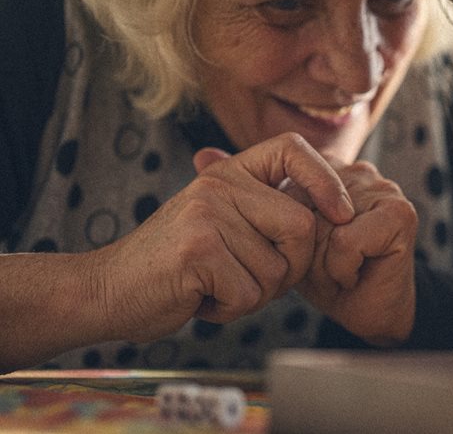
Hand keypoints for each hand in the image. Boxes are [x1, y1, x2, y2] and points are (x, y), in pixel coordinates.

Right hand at [87, 133, 353, 342]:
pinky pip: (250, 293)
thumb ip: (264, 210)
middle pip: (302, 226)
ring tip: (216, 285)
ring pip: (278, 269)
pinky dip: (232, 309)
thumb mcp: (221, 221)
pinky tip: (202, 298)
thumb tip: (334, 205)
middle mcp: (218, 184)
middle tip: (252, 279)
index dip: (326, 180)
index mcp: (228, 172)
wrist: (106, 290)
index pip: (293, 149)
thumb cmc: (176, 265)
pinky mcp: (198, 251)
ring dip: (256, 294)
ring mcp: (207, 215)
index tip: (341, 214)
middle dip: (290, 268)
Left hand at [296, 161, 417, 345]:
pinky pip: (345, 241)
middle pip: (305, 208)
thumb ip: (289, 217)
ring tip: (342, 269)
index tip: (313, 252)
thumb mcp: (297, 243)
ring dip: (325, 261)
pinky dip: (342, 269)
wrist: (371, 311)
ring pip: (324, 225)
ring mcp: (384, 189)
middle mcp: (359, 172)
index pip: (288, 190)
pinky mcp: (399, 213)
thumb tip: (293, 214)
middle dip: (309, 249)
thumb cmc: (332, 278)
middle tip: (330, 266)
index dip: (292, 234)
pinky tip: (355, 274)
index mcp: (333, 171)